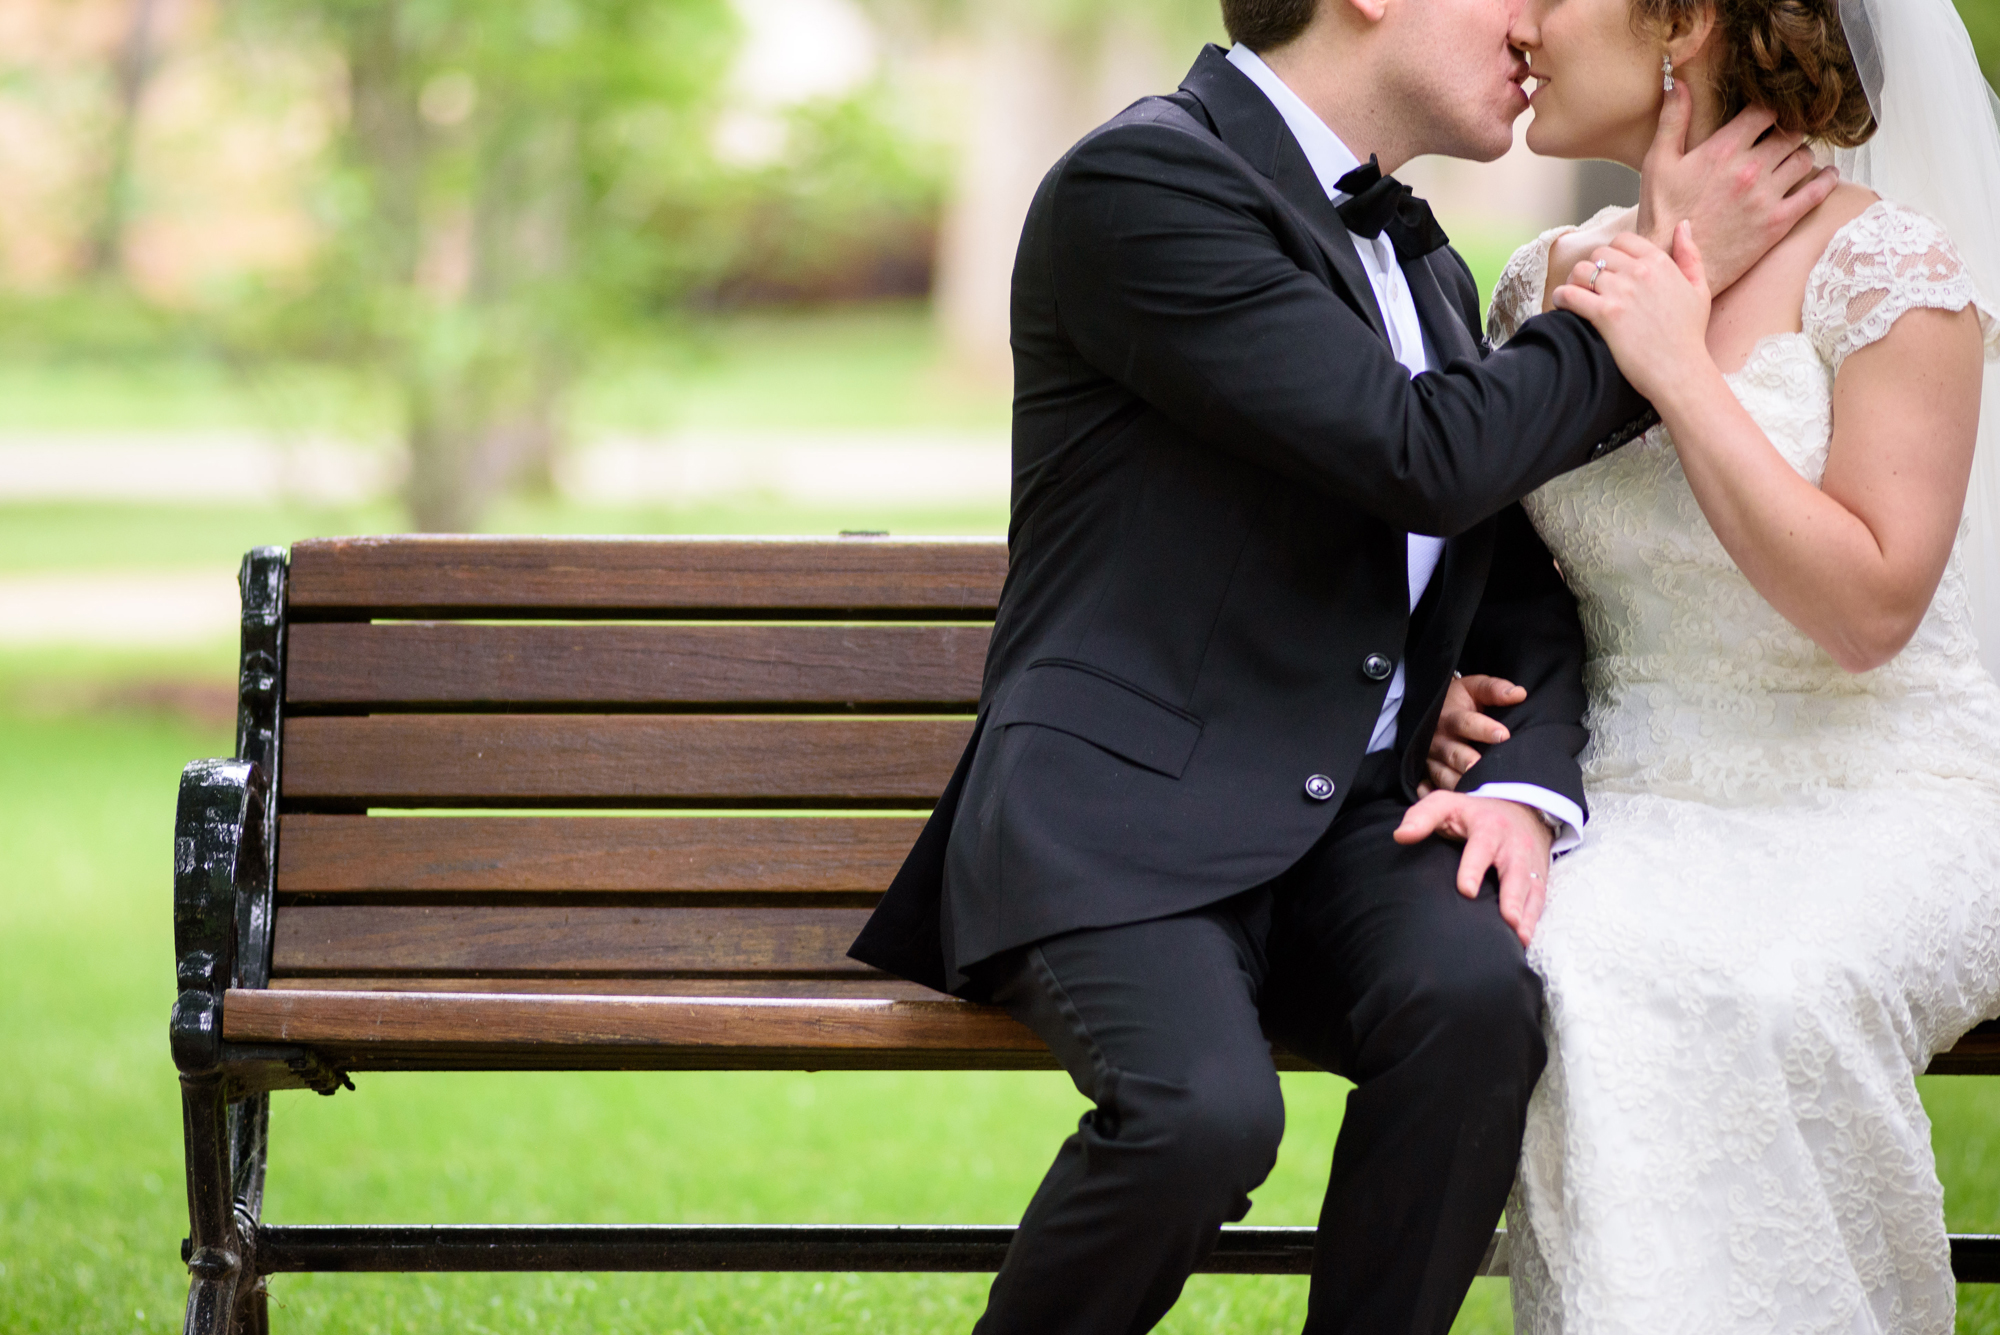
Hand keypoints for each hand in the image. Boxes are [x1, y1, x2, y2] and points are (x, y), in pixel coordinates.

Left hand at [1395, 793, 1553, 946]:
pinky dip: (1534, 919)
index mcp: (1489, 827)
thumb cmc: (1473, 814)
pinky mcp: (1539, 878)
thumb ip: (1422, 816)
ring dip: (1527, 914)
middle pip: (1515, 872)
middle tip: (1507, 919)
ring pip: (1531, 888)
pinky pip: (1539, 899)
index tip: (1466, 890)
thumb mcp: (1446, 805)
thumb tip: (1400, 835)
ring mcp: (1529, 863)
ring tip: (1519, 937)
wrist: (1520, 810)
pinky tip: (1524, 939)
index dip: (1475, 867)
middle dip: (1512, 896)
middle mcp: (1513, 846)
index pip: (1482, 847)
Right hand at [1420, 674, 1525, 795]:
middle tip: (1482, 768)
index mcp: (1451, 716)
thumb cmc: (1460, 701)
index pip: (1466, 722)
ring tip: (1476, 794)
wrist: (1432, 709)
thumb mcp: (1474, 687)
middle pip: (1454, 753)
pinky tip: (1451, 804)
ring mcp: (1431, 759)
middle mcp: (1438, 740)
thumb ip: (1495, 690)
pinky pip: (1430, 788)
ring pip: (1443, 775)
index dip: (1484, 729)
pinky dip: (1435, 796)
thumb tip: (1519, 694)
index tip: (1503, 735)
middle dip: (1468, 762)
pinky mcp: (1427, 774)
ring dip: (1458, 784)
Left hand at [1552, 222, 1712, 405]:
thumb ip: (1690, 255)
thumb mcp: (1699, 290)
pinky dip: (1560, 298)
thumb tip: (1683, 225)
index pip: (1623, 240)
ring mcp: (1621, 292)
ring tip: (1575, 297)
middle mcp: (1640, 272)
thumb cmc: (1689, 335)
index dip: (1611, 254)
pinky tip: (1562, 307)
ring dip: (1573, 282)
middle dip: (1591, 269)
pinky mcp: (1606, 315)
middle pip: (1599, 254)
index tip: (1608, 272)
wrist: (1680, 371)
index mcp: (1660, 263)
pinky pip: (1570, 294)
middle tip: (1589, 287)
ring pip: (1581, 270)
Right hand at [1635, 79, 1836, 292]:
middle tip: (1783, 136)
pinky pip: (1816, 192)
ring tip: (1795, 157)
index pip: (1764, 111)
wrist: (1670, 263)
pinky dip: (1826, 180)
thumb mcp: (1658, 163)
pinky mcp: (1778, 222)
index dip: (1768, 110)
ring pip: (1804, 158)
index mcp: (1724, 149)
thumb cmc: (1662, 215)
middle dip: (1787, 132)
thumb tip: (1676, 82)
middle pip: (1789, 133)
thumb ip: (1672, 120)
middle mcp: (1751, 168)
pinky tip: (1827, 175)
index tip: (1767, 115)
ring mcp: (1767, 196)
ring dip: (1801, 154)